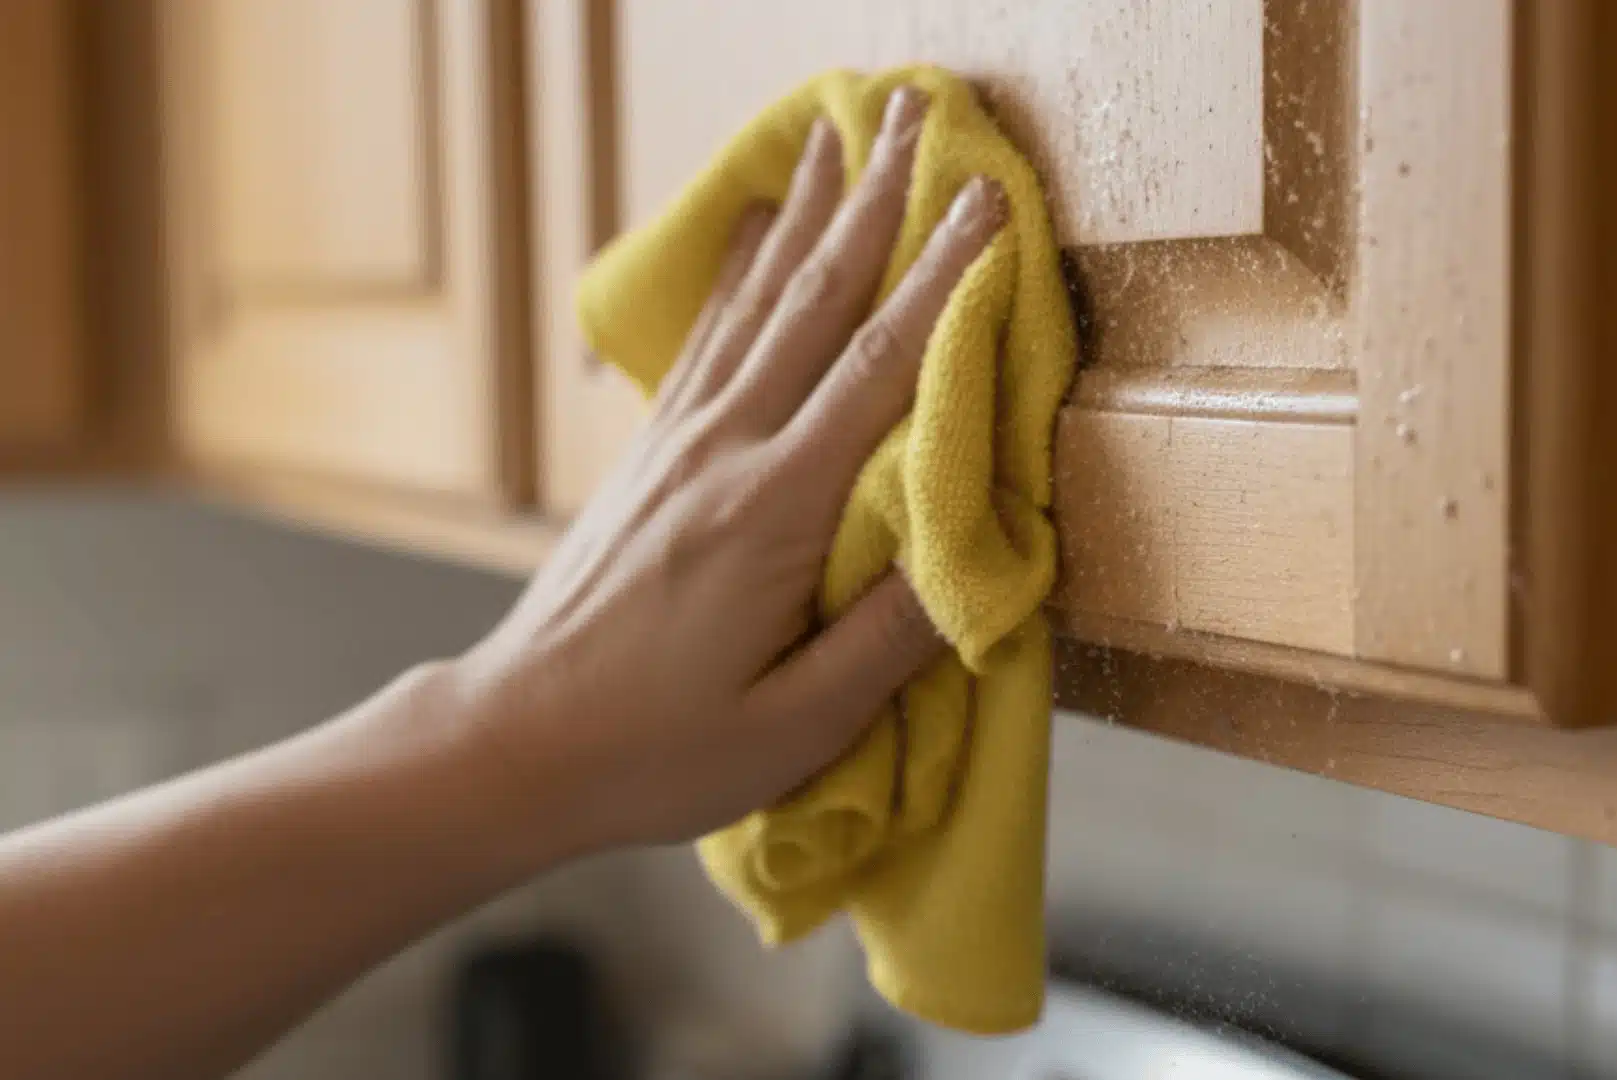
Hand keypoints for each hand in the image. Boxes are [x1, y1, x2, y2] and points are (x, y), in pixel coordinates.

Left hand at [456, 86, 1006, 854]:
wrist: (514, 743)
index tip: (986, 202)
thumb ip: (889, 637)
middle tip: (918, 112)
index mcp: (773, 510)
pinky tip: (753, 226)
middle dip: (875, 199)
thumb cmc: (658, 751)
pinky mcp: (653, 453)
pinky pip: (708, 335)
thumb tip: (978, 555)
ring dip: (809, 209)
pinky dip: (739, 267)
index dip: (938, 281)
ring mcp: (679, 442)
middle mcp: (723, 449)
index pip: (875, 370)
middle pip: (813, 300)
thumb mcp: (795, 725)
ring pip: (758, 300)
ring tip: (843, 131)